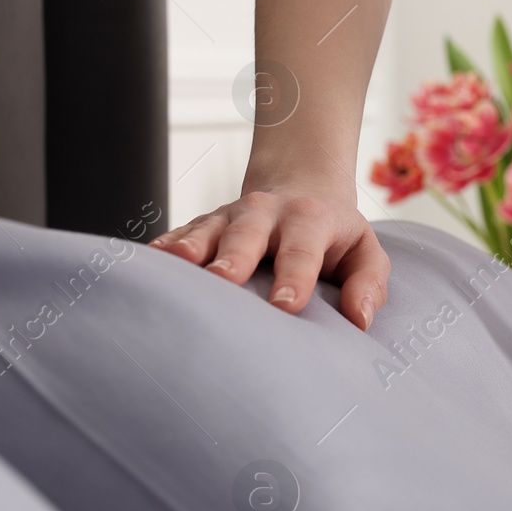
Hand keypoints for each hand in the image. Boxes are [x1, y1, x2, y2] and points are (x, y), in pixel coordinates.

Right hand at [151, 182, 389, 329]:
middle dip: (234, 258)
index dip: (295, 276)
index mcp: (309, 220)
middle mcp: (264, 214)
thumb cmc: (334, 237)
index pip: (302, 250)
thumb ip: (368, 283)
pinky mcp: (201, 227)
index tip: (286, 305)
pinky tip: (142, 264)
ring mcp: (227, 218)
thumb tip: (358, 320)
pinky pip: (177, 236)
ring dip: (190, 249)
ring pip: (206, 231)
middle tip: (222, 283)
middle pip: (246, 234)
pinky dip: (160, 250)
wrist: (300, 190)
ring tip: (176, 269)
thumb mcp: (365, 252)